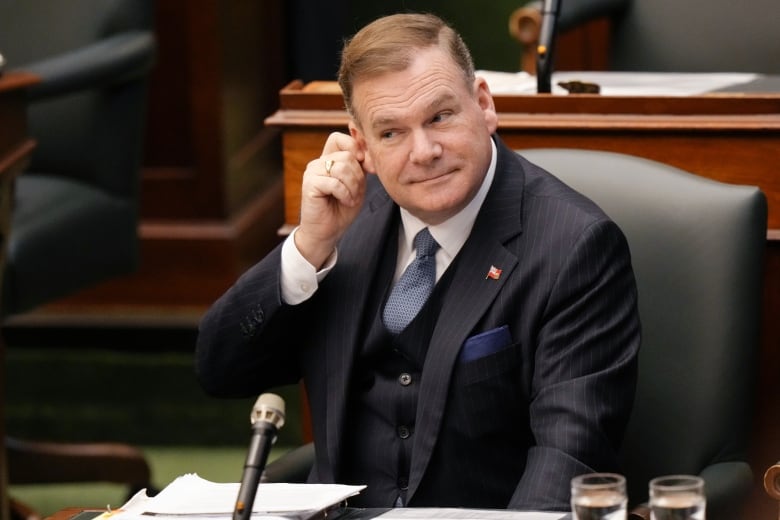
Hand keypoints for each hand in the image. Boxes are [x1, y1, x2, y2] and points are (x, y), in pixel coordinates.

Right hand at [295, 132, 366, 268]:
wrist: (327, 232)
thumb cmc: (342, 208)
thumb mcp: (357, 184)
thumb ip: (361, 166)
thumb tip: (368, 151)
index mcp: (329, 159)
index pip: (339, 138)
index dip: (355, 147)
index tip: (366, 166)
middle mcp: (318, 162)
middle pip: (346, 155)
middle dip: (358, 176)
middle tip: (356, 192)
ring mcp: (312, 172)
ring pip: (342, 167)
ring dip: (353, 186)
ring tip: (350, 198)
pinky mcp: (309, 184)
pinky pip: (335, 182)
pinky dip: (345, 194)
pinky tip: (345, 202)